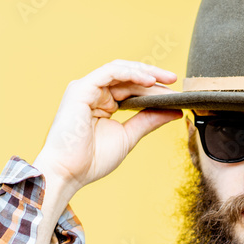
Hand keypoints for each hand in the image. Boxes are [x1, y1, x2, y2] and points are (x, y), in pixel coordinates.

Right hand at [32, 60, 181, 194]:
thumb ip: (148, 121)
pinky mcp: (81, 88)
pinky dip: (130, 73)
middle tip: (174, 81)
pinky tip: (148, 80)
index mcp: (103, 104)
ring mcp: (86, 89)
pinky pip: (109, 72)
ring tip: (165, 79)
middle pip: (128, 77)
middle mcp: (94, 93)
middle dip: (153, 78)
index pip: (131, 89)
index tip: (175, 96)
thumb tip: (174, 111)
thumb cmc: (92, 160)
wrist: (68, 173)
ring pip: (120, 70)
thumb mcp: (128, 136)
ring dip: (144, 72)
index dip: (153, 90)